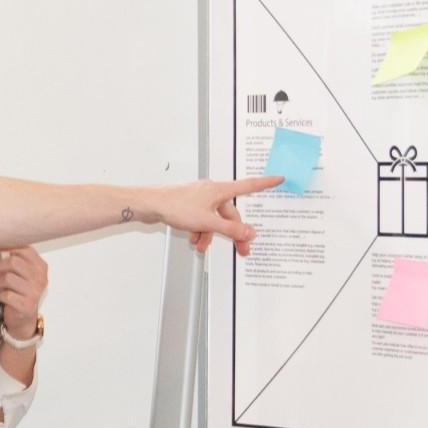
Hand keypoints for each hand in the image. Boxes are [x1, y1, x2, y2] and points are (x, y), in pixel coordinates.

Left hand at [0, 247, 47, 339]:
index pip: (23, 249)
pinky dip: (1, 295)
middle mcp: (41, 278)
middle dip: (1, 268)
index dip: (6, 247)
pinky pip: (5, 294)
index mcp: (41, 266)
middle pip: (13, 262)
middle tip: (0, 275)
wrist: (23, 319)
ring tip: (4, 288)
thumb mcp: (23, 272)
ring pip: (7, 278)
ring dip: (0, 284)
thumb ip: (15, 258)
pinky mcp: (26, 305)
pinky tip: (5, 298)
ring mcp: (35, 292)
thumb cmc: (20, 292)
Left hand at [149, 176, 280, 256]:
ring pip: (214, 218)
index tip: (278, 178)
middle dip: (234, 232)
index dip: (265, 183)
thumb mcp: (207, 222)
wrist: (149, 204)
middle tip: (241, 249)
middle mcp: (211, 191)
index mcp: (219, 190)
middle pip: (230, 213)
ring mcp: (199, 198)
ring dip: (212, 234)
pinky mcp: (188, 205)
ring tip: (204, 246)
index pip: (248, 185)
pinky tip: (194, 241)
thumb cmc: (175, 206)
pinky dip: (200, 231)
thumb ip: (230, 230)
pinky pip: (202, 219)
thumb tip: (250, 233)